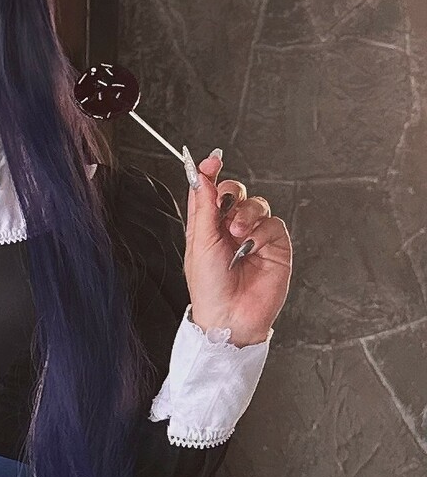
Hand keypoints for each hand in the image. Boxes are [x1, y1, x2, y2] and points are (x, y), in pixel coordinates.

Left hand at [183, 150, 291, 344]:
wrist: (231, 315)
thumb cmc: (209, 287)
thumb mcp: (200, 242)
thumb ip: (204, 206)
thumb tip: (202, 175)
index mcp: (207, 227)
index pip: (210, 192)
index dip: (210, 174)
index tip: (212, 161)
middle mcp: (230, 229)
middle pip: (236, 193)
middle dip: (232, 194)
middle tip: (224, 206)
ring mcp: (254, 236)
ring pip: (257, 204)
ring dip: (247, 215)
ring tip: (238, 236)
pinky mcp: (275, 246)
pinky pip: (273, 223)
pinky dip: (262, 232)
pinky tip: (252, 248)